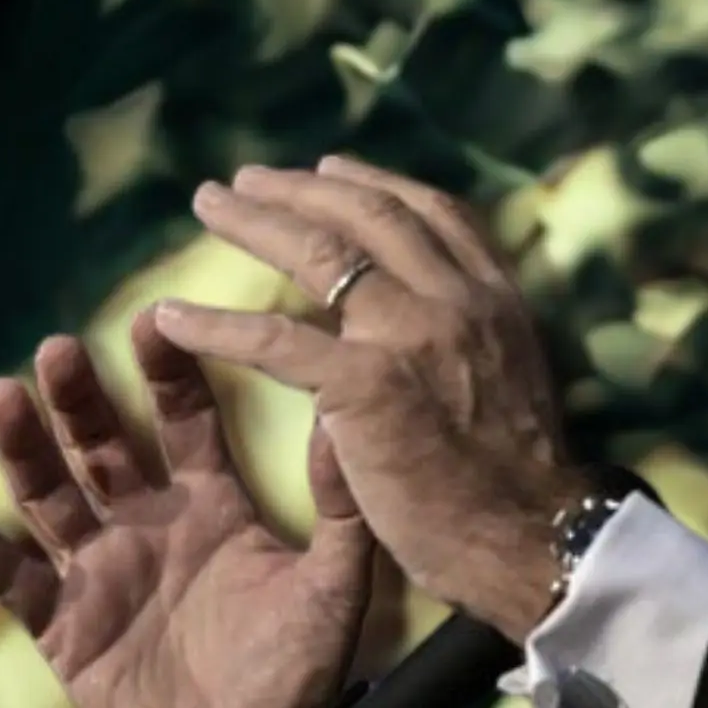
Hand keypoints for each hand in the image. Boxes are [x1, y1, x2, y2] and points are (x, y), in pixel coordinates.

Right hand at [0, 315, 375, 707]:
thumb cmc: (301, 677)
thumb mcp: (333, 586)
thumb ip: (339, 509)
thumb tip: (344, 419)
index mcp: (215, 507)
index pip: (186, 421)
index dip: (170, 372)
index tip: (157, 319)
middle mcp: (152, 527)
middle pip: (104, 445)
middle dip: (81, 397)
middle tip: (59, 349)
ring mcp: (101, 572)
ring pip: (49, 494)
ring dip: (23, 447)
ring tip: (3, 395)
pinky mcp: (63, 625)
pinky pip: (11, 577)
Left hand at [151, 156, 584, 642]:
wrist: (536, 538)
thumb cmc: (525, 484)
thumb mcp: (519, 380)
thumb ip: (476, 340)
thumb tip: (436, 325)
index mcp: (498, 300)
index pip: (437, 214)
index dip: (378, 183)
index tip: (332, 170)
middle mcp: (459, 299)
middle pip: (372, 213)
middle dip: (304, 186)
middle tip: (248, 179)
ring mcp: (412, 333)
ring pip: (321, 251)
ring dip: (254, 220)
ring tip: (208, 204)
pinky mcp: (366, 382)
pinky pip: (275, 339)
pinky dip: (217, 324)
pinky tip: (172, 316)